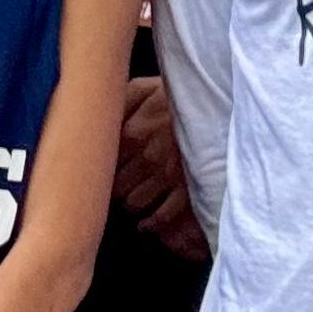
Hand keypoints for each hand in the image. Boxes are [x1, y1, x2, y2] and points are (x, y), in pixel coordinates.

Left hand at [116, 77, 207, 260]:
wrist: (220, 103)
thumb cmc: (178, 96)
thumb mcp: (145, 88)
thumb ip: (118, 102)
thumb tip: (93, 115)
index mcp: (131, 133)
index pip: (101, 162)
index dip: (98, 169)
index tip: (99, 171)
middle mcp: (145, 157)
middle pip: (115, 186)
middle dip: (114, 189)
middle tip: (116, 189)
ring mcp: (167, 175)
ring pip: (134, 203)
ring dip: (130, 204)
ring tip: (131, 201)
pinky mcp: (188, 188)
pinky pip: (162, 215)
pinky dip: (151, 223)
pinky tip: (146, 223)